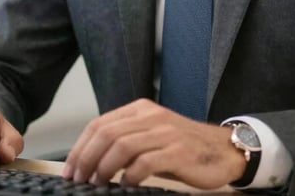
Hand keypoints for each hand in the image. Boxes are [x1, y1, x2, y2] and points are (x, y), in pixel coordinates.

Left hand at [62, 99, 244, 188]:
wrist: (223, 150)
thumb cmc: (184, 147)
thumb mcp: (152, 136)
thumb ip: (126, 140)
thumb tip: (91, 161)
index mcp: (141, 109)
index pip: (99, 124)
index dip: (80, 147)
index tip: (70, 169)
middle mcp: (151, 116)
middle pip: (107, 134)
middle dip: (86, 159)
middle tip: (79, 179)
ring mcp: (165, 132)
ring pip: (122, 145)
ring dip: (104, 168)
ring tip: (98, 183)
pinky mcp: (178, 151)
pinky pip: (146, 162)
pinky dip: (130, 175)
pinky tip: (126, 185)